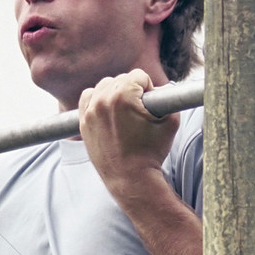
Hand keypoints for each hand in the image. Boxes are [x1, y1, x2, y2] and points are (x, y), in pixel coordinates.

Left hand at [78, 69, 178, 202]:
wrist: (131, 178)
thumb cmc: (152, 152)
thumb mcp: (171, 122)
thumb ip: (168, 97)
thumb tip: (161, 88)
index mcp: (123, 96)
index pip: (138, 75)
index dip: (149, 89)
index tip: (149, 106)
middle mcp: (103, 100)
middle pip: (120, 79)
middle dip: (132, 91)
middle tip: (138, 112)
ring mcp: (90, 111)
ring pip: (104, 86)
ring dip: (114, 93)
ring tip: (123, 111)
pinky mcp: (83, 122)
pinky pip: (88, 97)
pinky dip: (97, 100)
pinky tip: (108, 112)